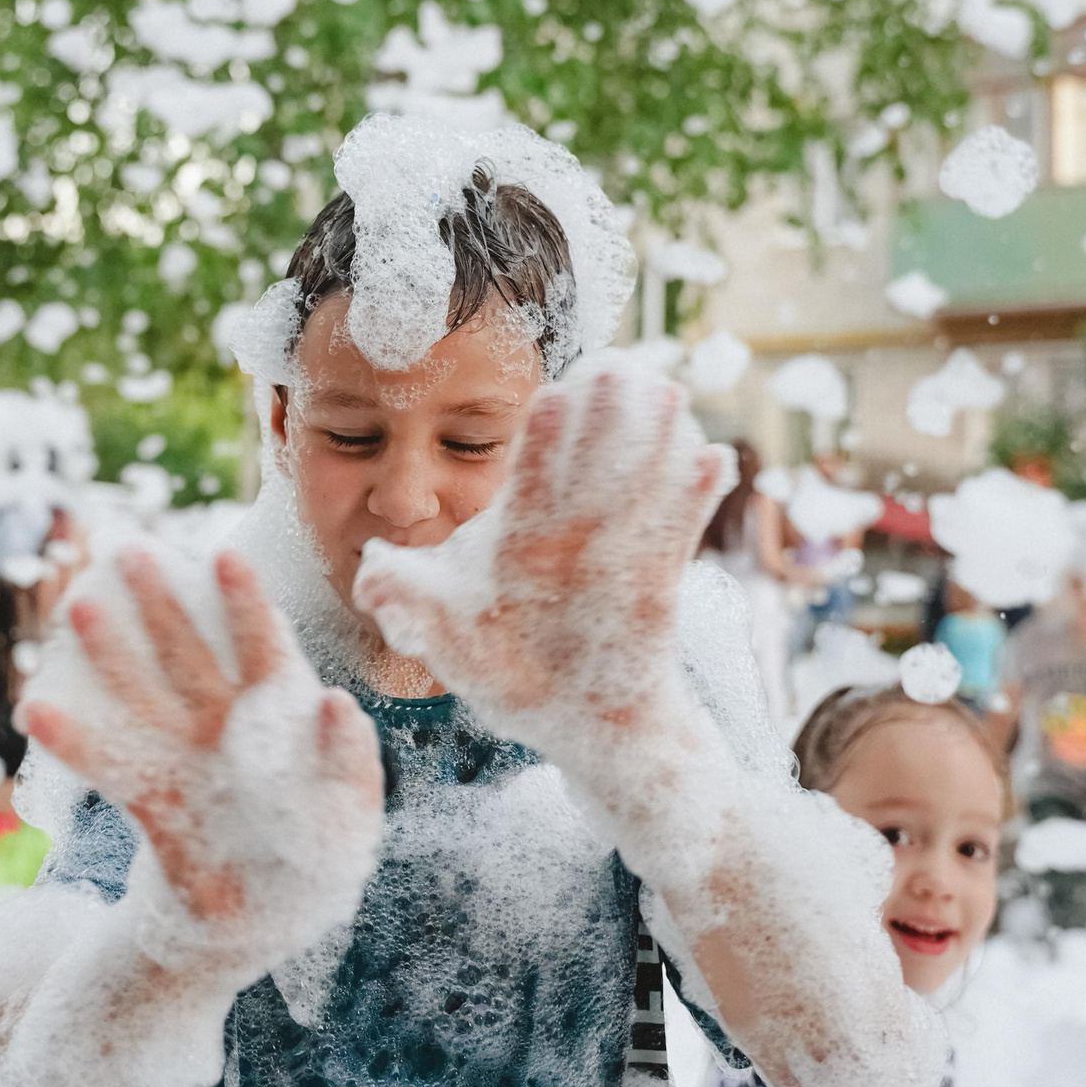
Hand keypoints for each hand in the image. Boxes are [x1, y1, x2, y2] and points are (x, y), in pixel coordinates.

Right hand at [19, 548, 382, 977]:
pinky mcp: (150, 802)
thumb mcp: (350, 817)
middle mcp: (223, 725)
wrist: (261, 926)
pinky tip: (35, 708)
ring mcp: (181, 758)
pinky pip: (108, 767)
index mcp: (279, 718)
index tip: (224, 557)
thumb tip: (336, 702)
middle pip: (189, 651)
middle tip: (130, 550)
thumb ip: (347, 762)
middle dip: (160, 601)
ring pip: (142, 692)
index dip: (246, 603)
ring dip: (111, 651)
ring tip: (77, 605)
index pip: (264, 648)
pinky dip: (73, 740)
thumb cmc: (320, 864)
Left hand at [351, 362, 731, 778]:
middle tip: (616, 367)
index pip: (529, 482)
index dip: (540, 445)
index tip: (549, 398)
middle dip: (601, 421)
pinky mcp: (658, 583)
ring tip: (669, 393)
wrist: (575, 719)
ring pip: (636, 489)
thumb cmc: (505, 673)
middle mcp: (570, 537)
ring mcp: (617, 555)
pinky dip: (694, 500)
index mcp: (520, 540)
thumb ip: (409, 606)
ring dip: (654, 443)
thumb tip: (369, 575)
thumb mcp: (449, 641)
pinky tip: (716, 459)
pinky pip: (677, 536)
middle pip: (588, 470)